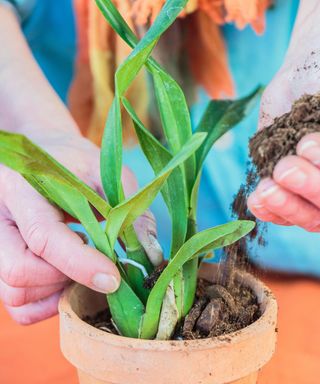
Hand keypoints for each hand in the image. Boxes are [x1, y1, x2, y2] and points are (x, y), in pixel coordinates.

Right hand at [0, 131, 161, 323]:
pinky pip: (18, 305)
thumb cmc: (74, 163)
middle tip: (96, 263)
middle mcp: (1, 220)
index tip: (113, 278)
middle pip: (20, 271)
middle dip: (67, 277)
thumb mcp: (103, 171)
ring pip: (16, 294)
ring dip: (58, 291)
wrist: (44, 157)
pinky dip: (47, 303)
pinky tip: (68, 280)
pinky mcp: (3, 263)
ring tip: (83, 266)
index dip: (80, 263)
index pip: (44, 236)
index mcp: (22, 190)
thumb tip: (148, 253)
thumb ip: (125, 207)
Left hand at [248, 47, 319, 231]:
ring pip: (305, 215)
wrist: (303, 79)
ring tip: (266, 188)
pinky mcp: (282, 187)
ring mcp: (307, 189)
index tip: (307, 145)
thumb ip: (318, 130)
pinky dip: (267, 209)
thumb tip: (310, 146)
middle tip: (285, 169)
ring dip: (285, 205)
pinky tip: (256, 198)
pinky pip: (278, 213)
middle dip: (307, 188)